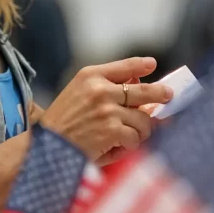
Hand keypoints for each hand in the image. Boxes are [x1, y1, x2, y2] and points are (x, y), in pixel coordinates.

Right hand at [39, 57, 172, 161]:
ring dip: (139, 131)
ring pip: (143, 119)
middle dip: (160, 94)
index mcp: (89, 76)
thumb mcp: (76, 94)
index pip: (123, 66)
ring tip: (125, 138)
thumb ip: (103, 87)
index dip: (141, 65)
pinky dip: (129, 146)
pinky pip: (135, 138)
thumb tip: (139, 85)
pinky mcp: (112, 130)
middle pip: (144, 90)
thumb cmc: (62, 124)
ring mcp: (108, 109)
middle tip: (168, 96)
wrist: (45, 147)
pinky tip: (114, 148)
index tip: (152, 64)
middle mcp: (100, 89)